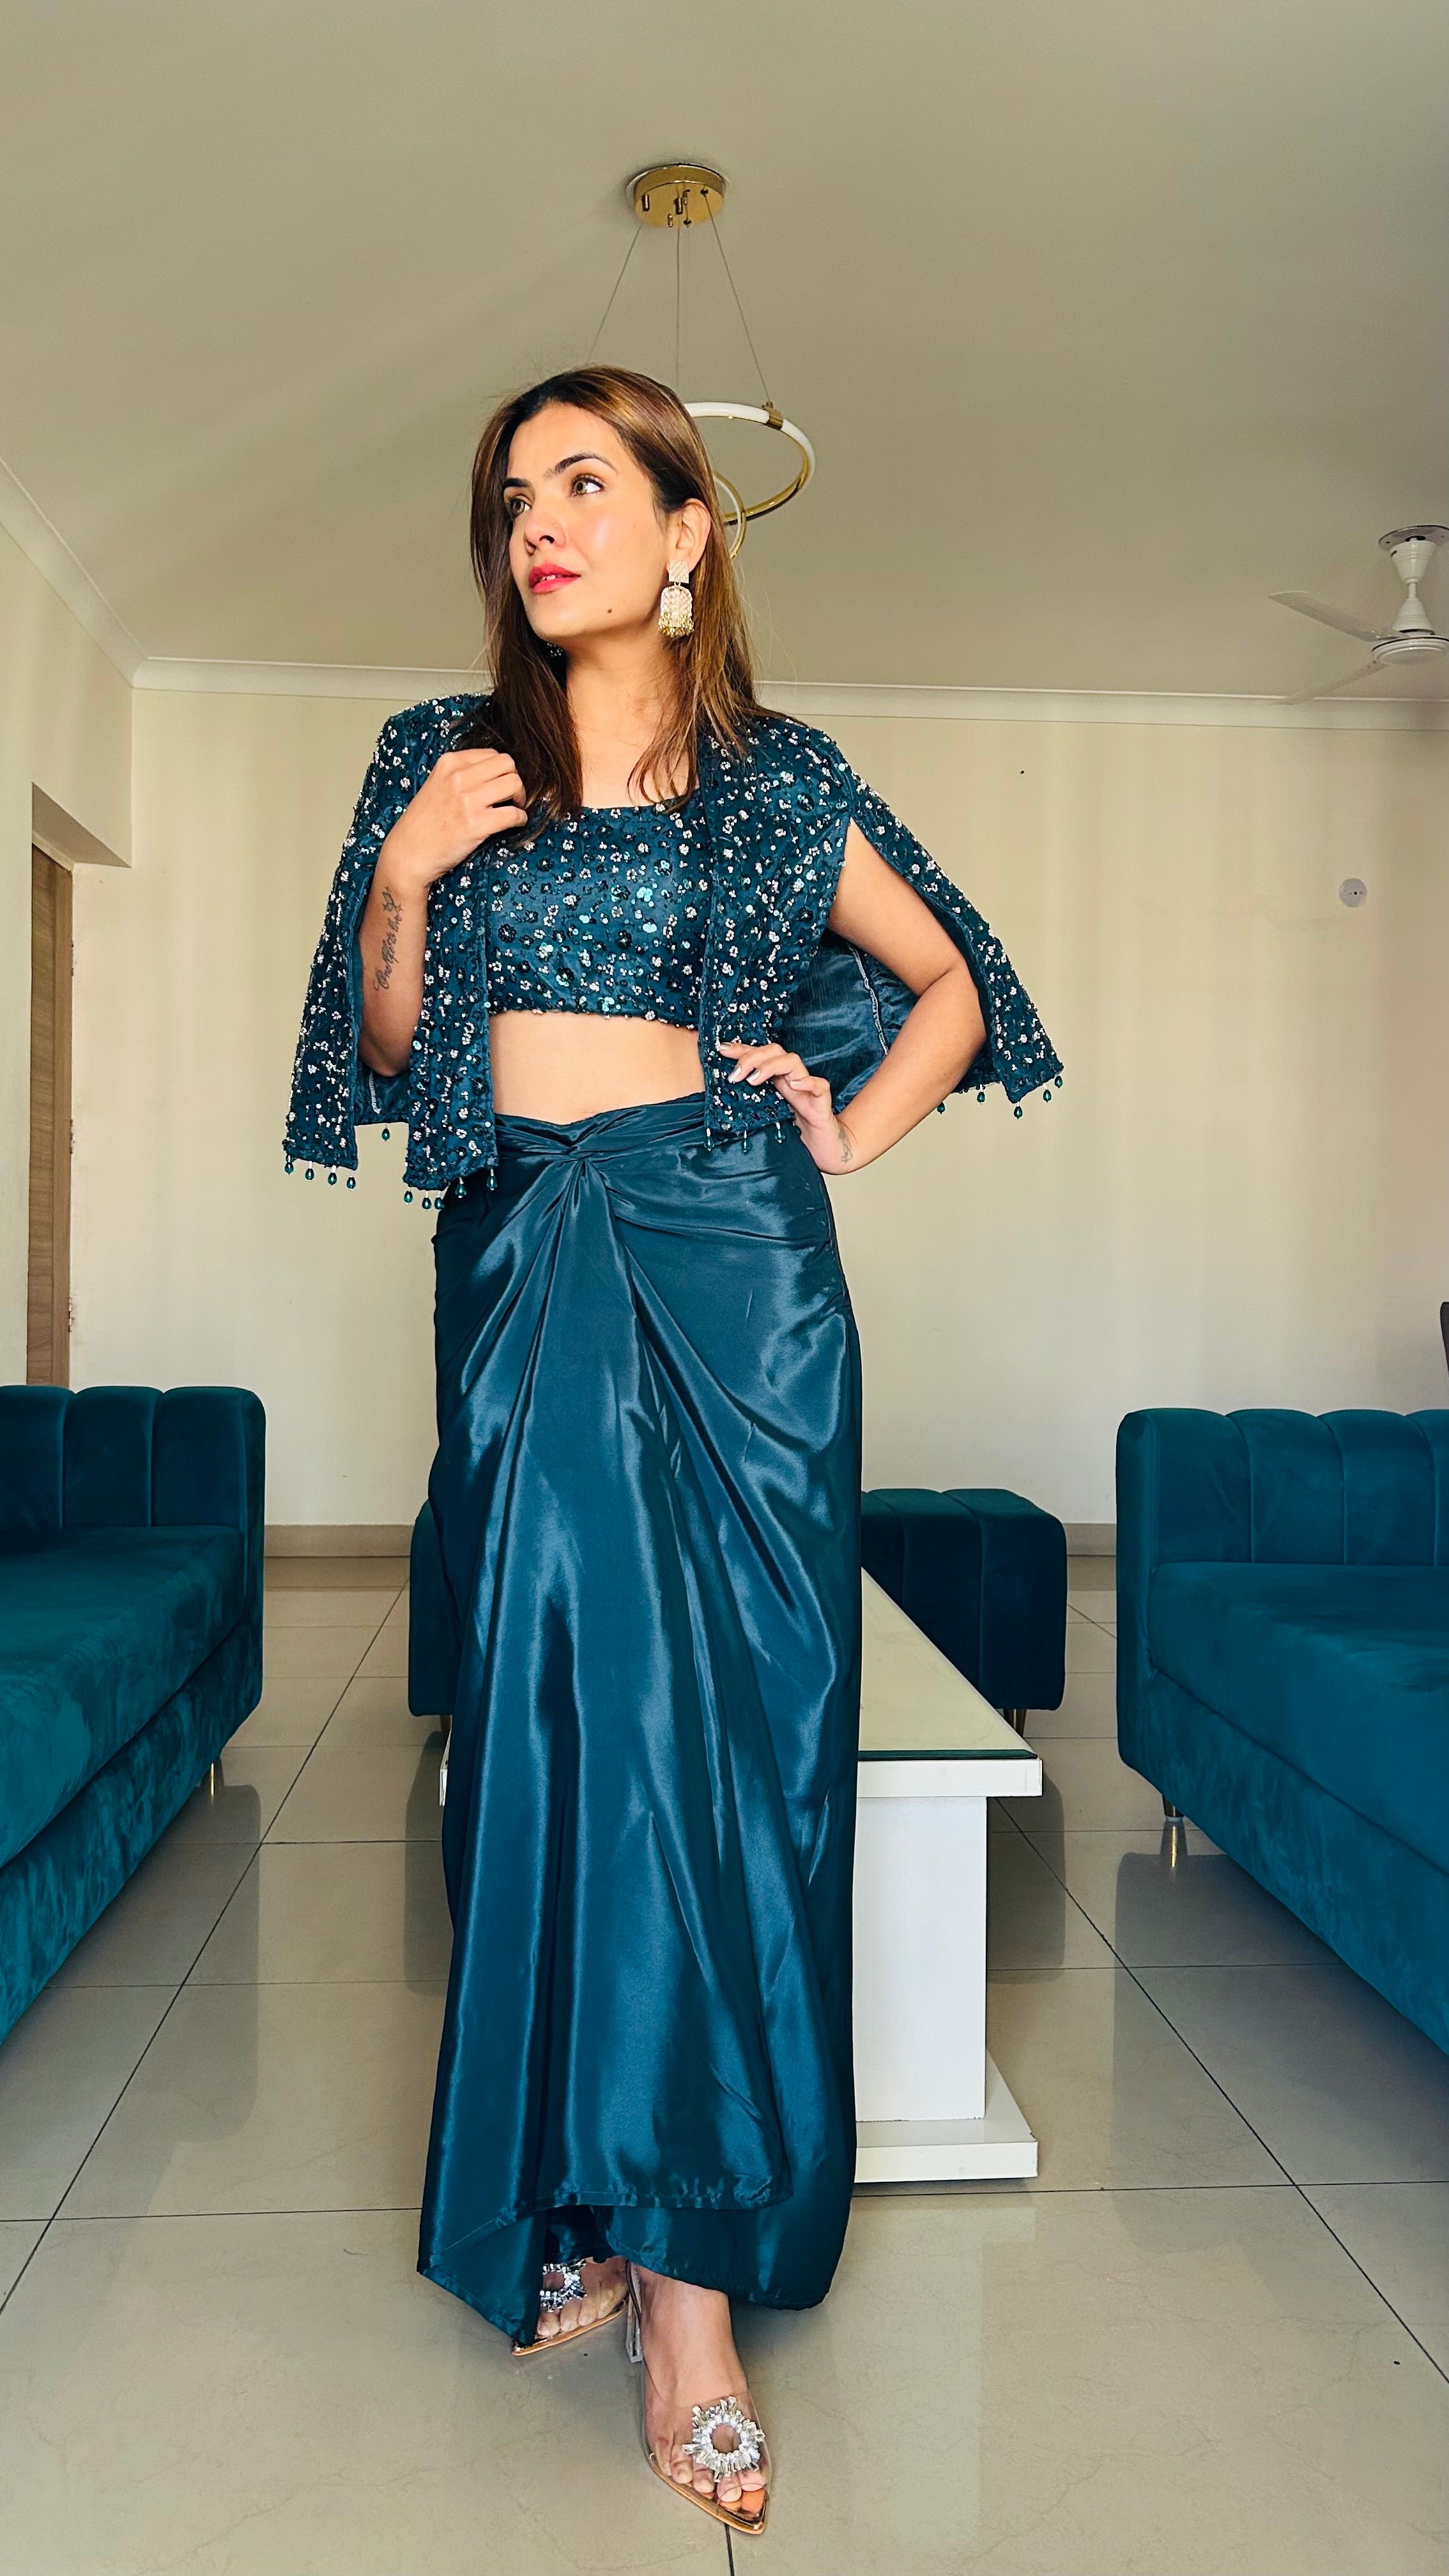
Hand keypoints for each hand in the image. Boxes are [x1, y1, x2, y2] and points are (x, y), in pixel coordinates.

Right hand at [381, 748, 527, 888]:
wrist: (408, 852)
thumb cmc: (423, 822)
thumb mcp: (436, 784)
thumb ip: (460, 773)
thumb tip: (492, 773)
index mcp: (449, 763)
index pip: (492, 754)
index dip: (502, 770)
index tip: (500, 784)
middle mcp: (459, 777)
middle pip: (507, 765)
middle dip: (515, 780)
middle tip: (511, 796)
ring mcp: (468, 800)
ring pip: (514, 784)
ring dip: (520, 797)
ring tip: (513, 808)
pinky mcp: (476, 824)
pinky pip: (514, 814)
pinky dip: (520, 819)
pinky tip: (515, 823)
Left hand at [718, 1041, 860, 1173]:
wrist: (823, 1150)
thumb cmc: (794, 1134)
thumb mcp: (766, 1117)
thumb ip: (751, 1105)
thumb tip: (723, 1099)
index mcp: (777, 1080)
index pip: (760, 1056)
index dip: (742, 1050)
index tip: (722, 1049)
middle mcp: (791, 1079)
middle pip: (774, 1052)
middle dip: (752, 1057)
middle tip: (735, 1074)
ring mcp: (807, 1089)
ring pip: (793, 1062)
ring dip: (771, 1066)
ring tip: (754, 1080)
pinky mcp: (822, 1102)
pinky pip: (819, 1085)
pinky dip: (808, 1082)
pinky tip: (795, 1085)